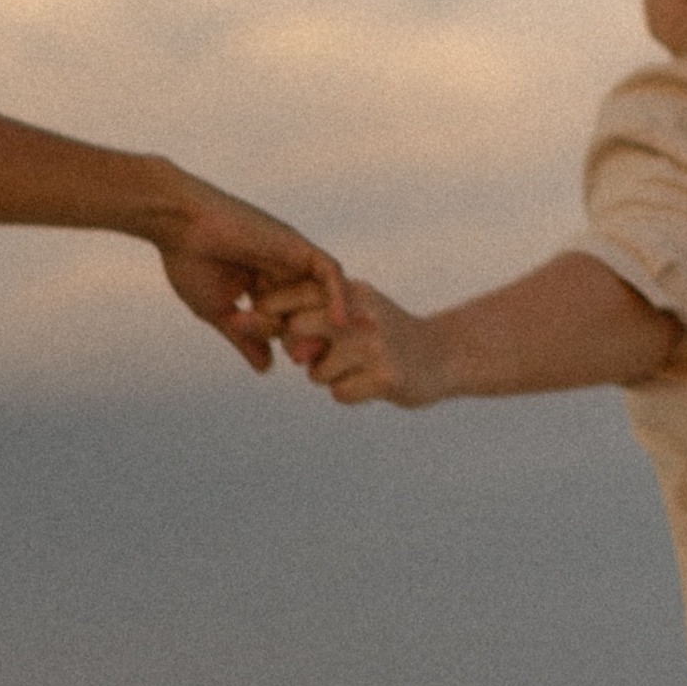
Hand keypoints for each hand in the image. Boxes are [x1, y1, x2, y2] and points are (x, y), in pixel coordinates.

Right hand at [151, 182, 345, 376]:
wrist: (180, 225)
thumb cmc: (191, 264)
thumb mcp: (219, 312)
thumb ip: (245, 339)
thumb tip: (266, 369)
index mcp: (261, 285)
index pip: (289, 318)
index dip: (294, 341)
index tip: (292, 361)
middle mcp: (281, 271)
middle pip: (310, 309)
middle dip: (311, 335)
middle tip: (303, 358)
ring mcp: (291, 258)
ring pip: (323, 293)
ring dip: (324, 320)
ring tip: (319, 346)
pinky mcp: (298, 246)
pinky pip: (330, 272)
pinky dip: (338, 295)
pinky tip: (338, 322)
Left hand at [275, 273, 444, 407]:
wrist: (442, 355)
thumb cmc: (382, 333)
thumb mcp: (352, 310)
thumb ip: (306, 313)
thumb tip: (245, 321)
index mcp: (353, 292)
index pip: (295, 297)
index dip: (270, 313)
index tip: (265, 323)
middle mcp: (363, 315)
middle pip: (296, 331)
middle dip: (296, 349)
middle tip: (312, 355)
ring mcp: (375, 346)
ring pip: (316, 371)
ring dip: (327, 376)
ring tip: (356, 367)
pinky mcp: (386, 377)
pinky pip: (339, 393)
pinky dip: (348, 393)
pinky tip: (370, 382)